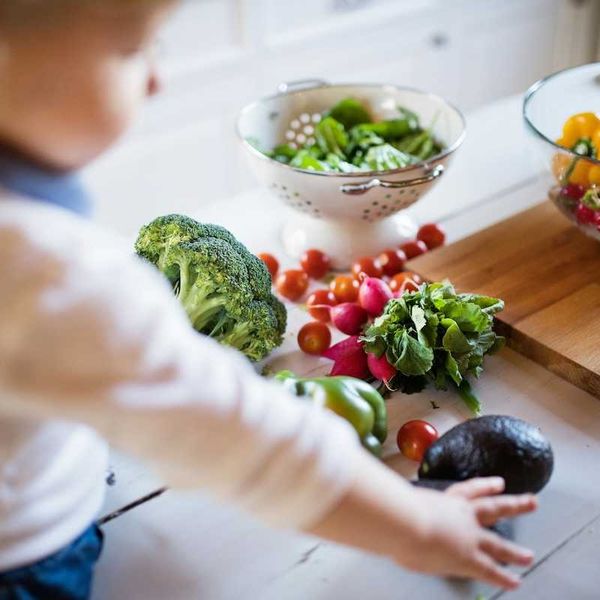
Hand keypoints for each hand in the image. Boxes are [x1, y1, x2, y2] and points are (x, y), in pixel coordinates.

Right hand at [408, 477, 536, 588]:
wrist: (406, 523)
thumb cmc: (398, 511)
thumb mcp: (405, 505)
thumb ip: (408, 511)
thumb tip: (399, 516)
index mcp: (447, 500)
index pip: (470, 490)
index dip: (485, 486)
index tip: (500, 483)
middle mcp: (463, 516)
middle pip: (494, 508)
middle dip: (514, 505)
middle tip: (533, 501)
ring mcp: (469, 538)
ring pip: (497, 544)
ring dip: (514, 552)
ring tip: (528, 556)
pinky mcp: (469, 559)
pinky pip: (490, 570)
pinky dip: (503, 577)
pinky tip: (516, 582)